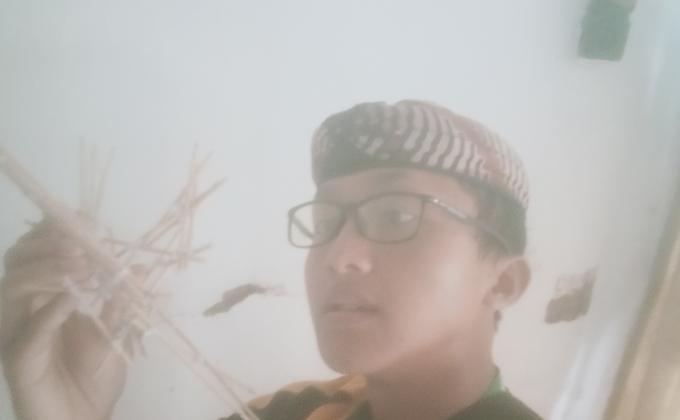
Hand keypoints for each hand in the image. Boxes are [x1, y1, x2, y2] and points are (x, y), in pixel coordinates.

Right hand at [0, 220, 127, 419]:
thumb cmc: (94, 379)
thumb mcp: (114, 333)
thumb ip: (121, 301)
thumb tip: (139, 266)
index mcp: (43, 299)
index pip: (37, 254)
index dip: (54, 232)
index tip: (83, 219)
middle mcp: (23, 312)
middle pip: (18, 262)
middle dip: (48, 244)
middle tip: (81, 244)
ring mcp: (16, 335)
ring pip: (12, 288)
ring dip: (48, 270)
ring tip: (81, 266)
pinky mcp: (19, 361)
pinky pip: (27, 332)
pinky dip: (49, 311)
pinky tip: (71, 299)